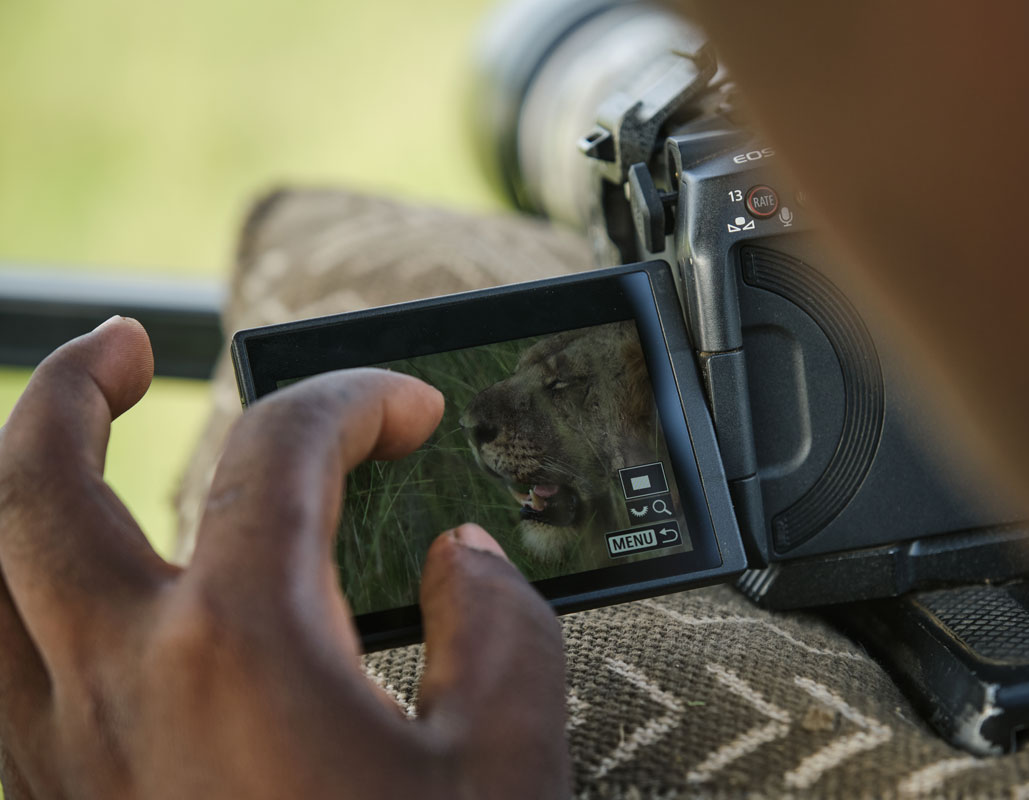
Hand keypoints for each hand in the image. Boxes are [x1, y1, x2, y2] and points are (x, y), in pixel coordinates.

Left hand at [0, 317, 568, 798]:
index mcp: (241, 645)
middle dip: (73, 384)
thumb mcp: (512, 762)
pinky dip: (9, 604)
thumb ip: (499, 623)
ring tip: (60, 448)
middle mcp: (119, 681)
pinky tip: (67, 604)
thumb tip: (463, 557)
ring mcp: (60, 753)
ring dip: (7, 487)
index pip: (279, 451)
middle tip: (124, 344)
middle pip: (33, 479)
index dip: (353, 400)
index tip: (406, 410)